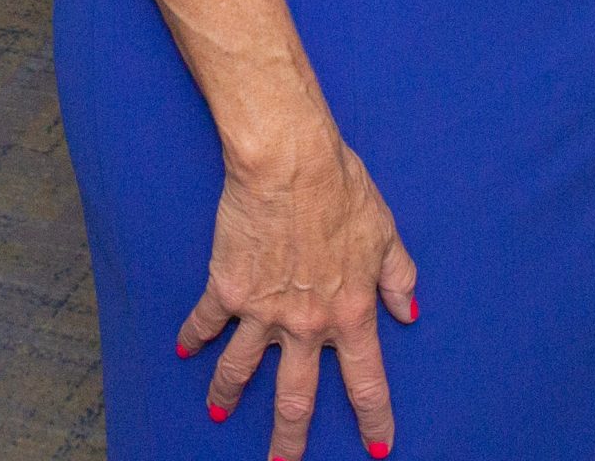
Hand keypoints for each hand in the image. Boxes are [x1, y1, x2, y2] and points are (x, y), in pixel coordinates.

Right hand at [179, 136, 418, 458]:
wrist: (290, 162)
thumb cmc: (342, 188)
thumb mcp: (385, 232)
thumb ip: (399, 276)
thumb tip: (410, 311)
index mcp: (351, 311)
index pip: (366, 380)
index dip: (374, 419)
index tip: (378, 449)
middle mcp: (306, 323)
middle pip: (296, 399)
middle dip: (290, 441)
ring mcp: (263, 311)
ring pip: (240, 372)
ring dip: (228, 395)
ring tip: (219, 413)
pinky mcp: (227, 290)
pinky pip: (205, 324)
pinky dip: (192, 338)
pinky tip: (184, 350)